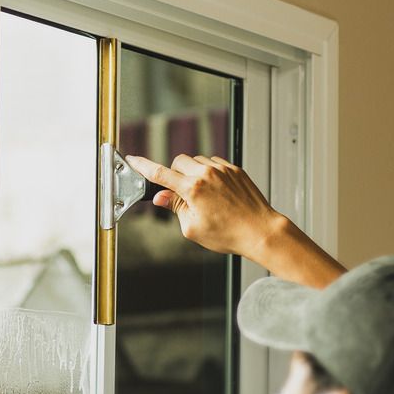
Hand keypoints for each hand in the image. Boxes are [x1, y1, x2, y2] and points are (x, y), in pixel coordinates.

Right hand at [126, 154, 288, 257]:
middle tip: (182, 194)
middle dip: (175, 174)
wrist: (260, 230)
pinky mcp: (235, 169)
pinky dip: (210, 173)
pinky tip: (217, 192)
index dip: (143, 166)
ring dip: (193, 173)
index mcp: (193, 189)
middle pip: (178, 162)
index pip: (160, 174)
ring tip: (204, 197)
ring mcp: (223, 169)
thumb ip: (175, 208)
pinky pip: (214, 163)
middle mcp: (207, 174)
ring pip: (197, 161)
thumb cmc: (229, 234)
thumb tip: (161, 197)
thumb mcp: (193, 228)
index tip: (133, 160)